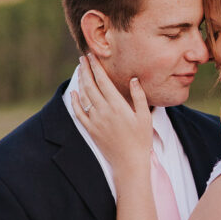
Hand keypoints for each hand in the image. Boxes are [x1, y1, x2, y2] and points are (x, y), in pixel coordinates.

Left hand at [71, 54, 152, 172]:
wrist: (129, 163)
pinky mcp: (91, 130)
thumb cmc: (141, 140)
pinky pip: (79, 113)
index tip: (92, 56)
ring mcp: (95, 121)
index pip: (103, 81)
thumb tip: (133, 79)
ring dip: (81, 81)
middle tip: (83, 57)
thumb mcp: (145, 117)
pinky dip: (75, 101)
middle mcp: (104, 111)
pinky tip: (74, 93)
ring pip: (84, 96)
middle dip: (86, 69)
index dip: (96, 67)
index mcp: (118, 106)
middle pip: (91, 85)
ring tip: (80, 70)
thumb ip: (139, 97)